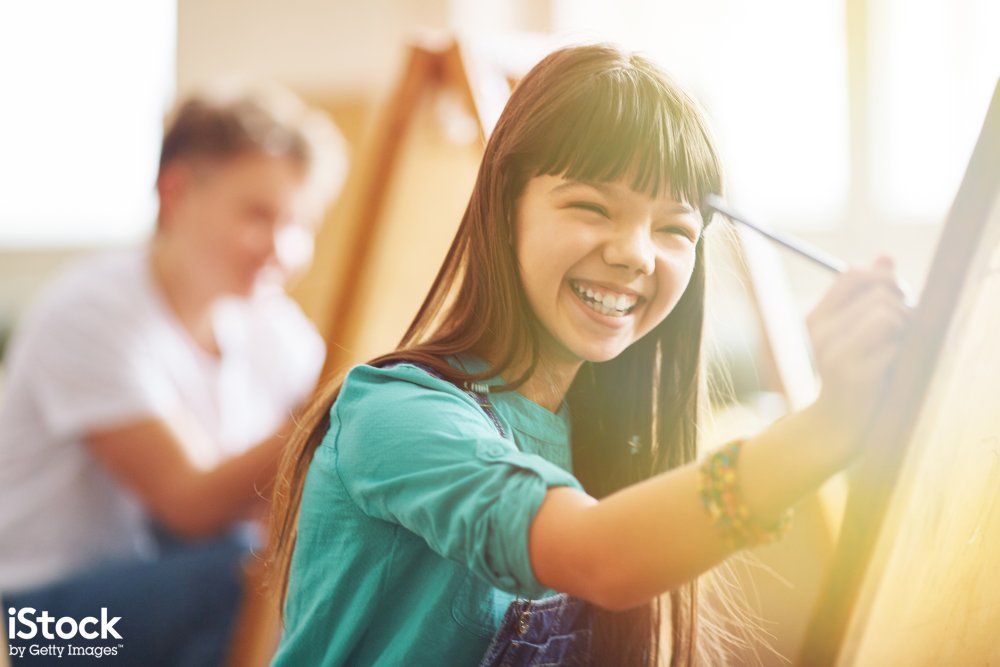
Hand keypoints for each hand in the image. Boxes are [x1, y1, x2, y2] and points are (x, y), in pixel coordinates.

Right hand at [806, 255, 910, 456]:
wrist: (837, 427)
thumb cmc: (854, 376)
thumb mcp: (856, 332)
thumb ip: (868, 296)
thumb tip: (885, 257)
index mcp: (816, 319)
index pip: (853, 274)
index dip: (883, 278)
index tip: (896, 297)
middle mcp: (818, 332)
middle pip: (879, 293)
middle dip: (903, 307)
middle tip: (904, 330)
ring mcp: (832, 353)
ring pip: (888, 314)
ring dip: (906, 330)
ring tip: (900, 349)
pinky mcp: (851, 374)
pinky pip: (893, 345)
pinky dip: (902, 354)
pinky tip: (892, 370)